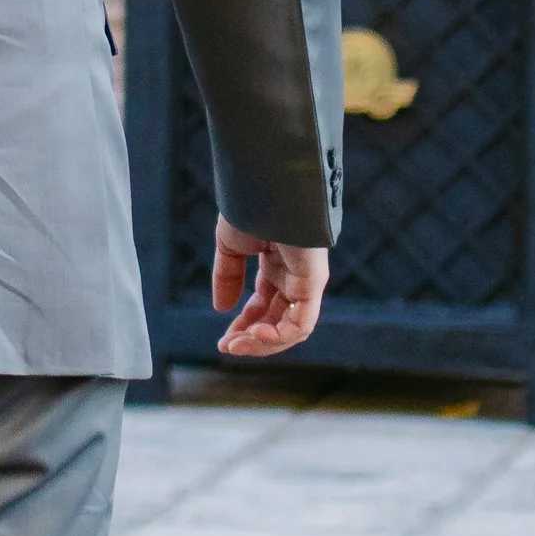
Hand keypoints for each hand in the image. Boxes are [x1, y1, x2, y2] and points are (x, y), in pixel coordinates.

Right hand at [212, 220, 329, 358]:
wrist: (266, 188)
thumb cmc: (250, 207)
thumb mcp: (230, 246)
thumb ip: (227, 277)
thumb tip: (221, 309)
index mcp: (276, 266)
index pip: (264, 307)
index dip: (243, 326)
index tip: (223, 341)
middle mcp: (294, 277)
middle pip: (277, 322)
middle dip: (251, 339)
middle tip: (227, 347)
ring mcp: (306, 282)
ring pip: (291, 329)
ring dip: (263, 343)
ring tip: (236, 344)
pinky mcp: (313, 284)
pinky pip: (301, 323)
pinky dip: (279, 336)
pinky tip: (254, 335)